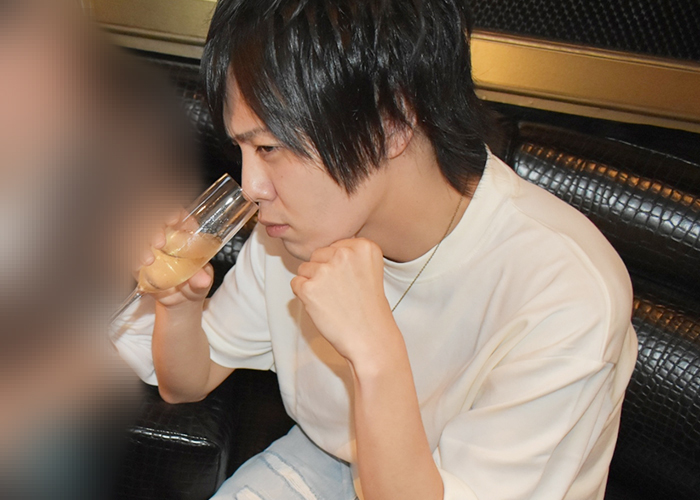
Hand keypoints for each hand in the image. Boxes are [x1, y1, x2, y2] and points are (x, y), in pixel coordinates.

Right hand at [137, 209, 213, 308]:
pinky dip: (131, 258)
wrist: (180, 301)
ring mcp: (149, 245)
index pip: (178, 214)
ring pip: (138, 234)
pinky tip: (137, 267)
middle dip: (153, 228)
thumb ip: (200, 280)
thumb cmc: (194, 284)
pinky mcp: (136, 258)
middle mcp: (165, 235)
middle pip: (153, 220)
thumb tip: (202, 280)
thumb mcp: (200, 283)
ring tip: (148, 260)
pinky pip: (128, 253)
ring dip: (140, 244)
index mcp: (185, 232)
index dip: (173, 212)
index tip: (173, 219)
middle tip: (158, 242)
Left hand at [291, 238, 398, 363]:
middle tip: (340, 293)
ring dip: (313, 284)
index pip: (335, 246)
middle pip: (318, 255)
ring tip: (333, 300)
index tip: (350, 282)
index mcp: (364, 247)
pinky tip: (322, 306)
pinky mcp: (309, 288)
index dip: (338, 266)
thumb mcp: (369, 271)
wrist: (370, 339)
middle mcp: (344, 254)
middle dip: (323, 272)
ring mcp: (325, 270)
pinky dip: (304, 296)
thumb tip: (323, 252)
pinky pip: (296, 283)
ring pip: (305, 269)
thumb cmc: (369, 310)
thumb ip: (350, 256)